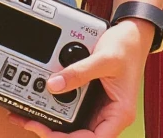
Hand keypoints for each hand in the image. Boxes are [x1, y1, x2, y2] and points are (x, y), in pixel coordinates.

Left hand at [5, 20, 152, 136]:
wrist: (131, 34)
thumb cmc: (126, 47)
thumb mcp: (103, 59)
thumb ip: (79, 72)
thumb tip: (53, 85)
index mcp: (119, 114)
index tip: (46, 132)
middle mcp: (110, 115)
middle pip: (80, 135)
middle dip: (55, 132)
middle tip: (31, 122)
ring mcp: (100, 107)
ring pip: (75, 124)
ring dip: (54, 122)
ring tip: (31, 117)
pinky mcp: (92, 98)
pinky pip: (74, 107)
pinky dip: (59, 106)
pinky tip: (44, 103)